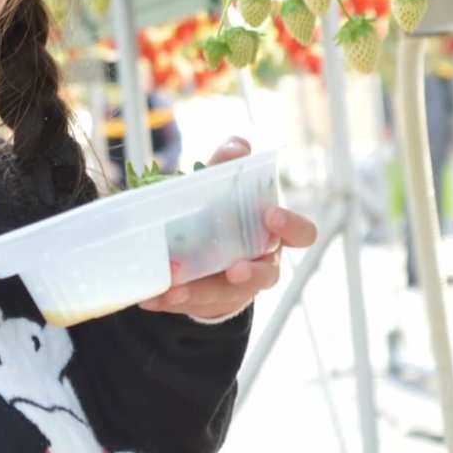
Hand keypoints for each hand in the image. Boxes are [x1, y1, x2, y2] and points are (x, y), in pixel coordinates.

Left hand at [138, 138, 317, 321]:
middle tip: (233, 270)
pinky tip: (150, 297)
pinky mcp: (211, 302)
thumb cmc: (223, 211)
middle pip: (266, 275)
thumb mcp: (223, 185)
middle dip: (250, 274)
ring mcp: (237, 288)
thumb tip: (236, 148)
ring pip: (225, 295)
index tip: (270, 215)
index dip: (291, 227)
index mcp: (274, 233)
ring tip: (172, 288)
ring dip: (199, 292)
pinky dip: (169, 300)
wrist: (205, 248)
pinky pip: (192, 305)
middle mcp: (262, 263)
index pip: (301, 233)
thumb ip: (228, 163)